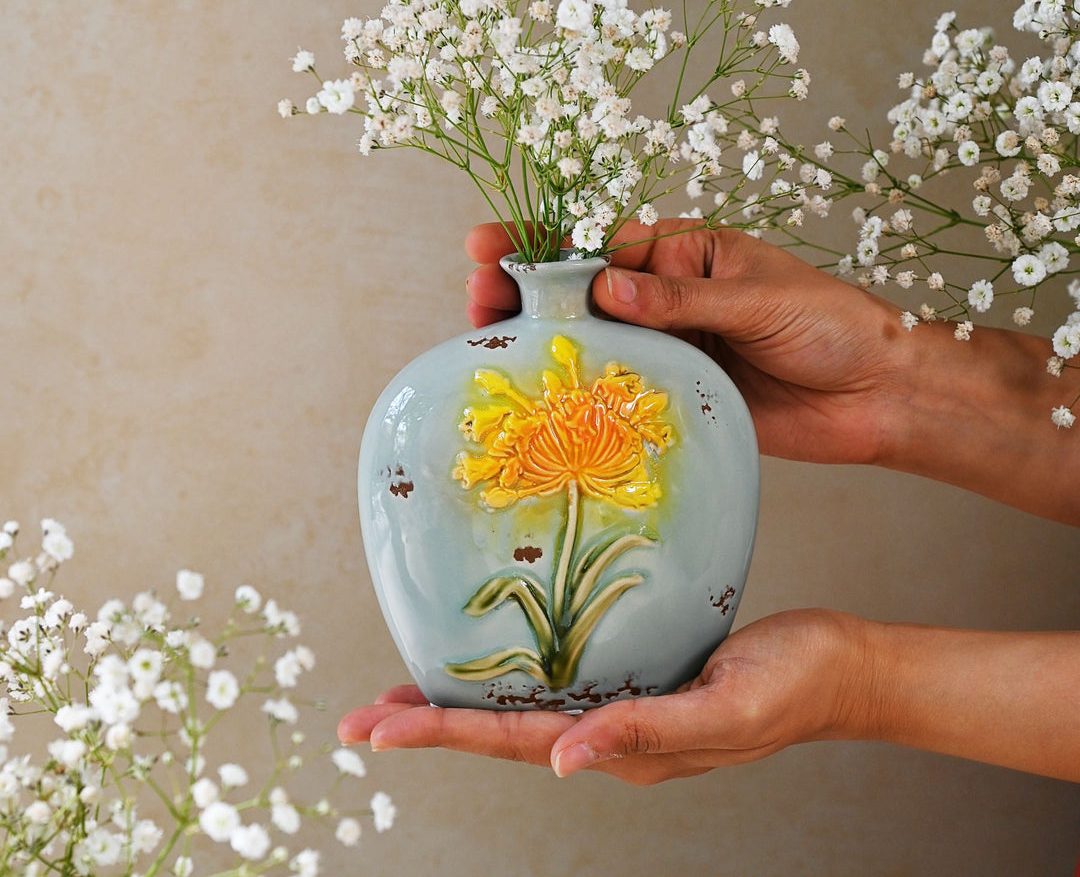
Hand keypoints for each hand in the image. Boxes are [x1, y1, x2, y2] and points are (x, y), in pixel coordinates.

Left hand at [337, 610, 865, 784]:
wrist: (840, 667)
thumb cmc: (793, 682)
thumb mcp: (727, 706)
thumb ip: (647, 732)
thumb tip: (565, 762)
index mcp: (628, 749)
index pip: (516, 741)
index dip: (443, 732)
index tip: (378, 728)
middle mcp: (612, 735)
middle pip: (503, 731)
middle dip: (428, 724)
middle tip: (358, 720)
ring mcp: (622, 709)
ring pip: (523, 710)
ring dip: (459, 704)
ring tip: (401, 697)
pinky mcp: (637, 677)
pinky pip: (560, 681)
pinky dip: (511, 675)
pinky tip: (491, 661)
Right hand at [465, 219, 907, 466]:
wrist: (878, 396)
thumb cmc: (832, 325)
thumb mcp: (759, 298)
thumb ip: (682, 300)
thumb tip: (608, 291)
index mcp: (684, 256)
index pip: (602, 244)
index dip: (545, 245)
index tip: (491, 244)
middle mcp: (665, 301)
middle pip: (581, 293)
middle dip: (525, 292)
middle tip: (477, 297)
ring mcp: (665, 351)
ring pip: (590, 343)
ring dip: (541, 343)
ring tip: (486, 342)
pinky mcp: (672, 398)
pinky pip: (616, 392)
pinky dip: (578, 393)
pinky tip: (540, 396)